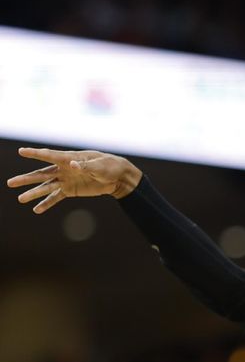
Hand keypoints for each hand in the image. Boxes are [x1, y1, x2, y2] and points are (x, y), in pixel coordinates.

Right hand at [6, 147, 141, 212]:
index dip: (36, 153)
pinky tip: (36, 210)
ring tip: (20, 199)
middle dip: (27, 178)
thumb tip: (71, 164)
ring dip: (34, 193)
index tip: (21, 151)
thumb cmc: (110, 166)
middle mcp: (65, 169)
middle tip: (10, 183)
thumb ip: (85, 166)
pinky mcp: (71, 190)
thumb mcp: (100, 165)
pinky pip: (56, 197)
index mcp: (71, 158)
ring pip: (46, 187)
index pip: (50, 155)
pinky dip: (47, 204)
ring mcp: (66, 180)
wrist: (118, 177)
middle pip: (42, 174)